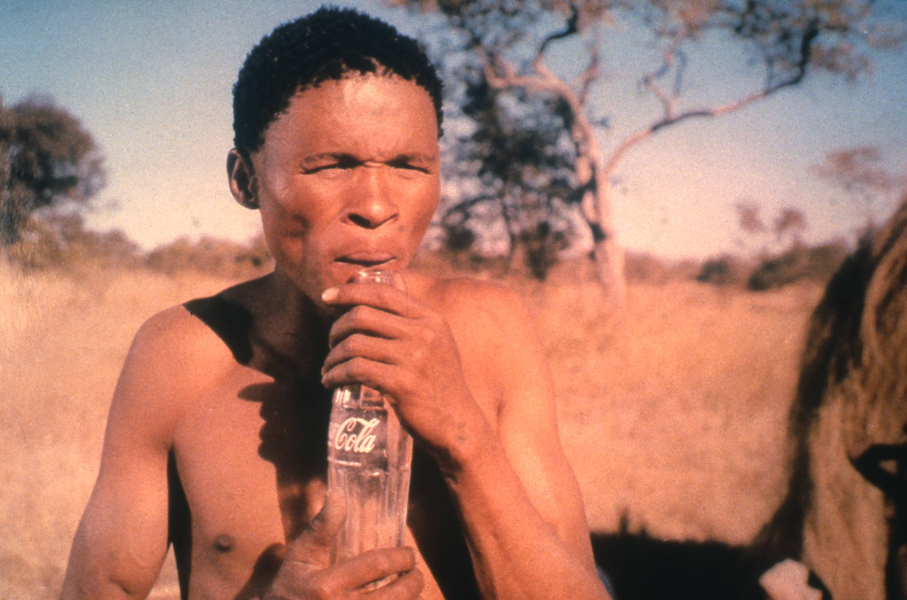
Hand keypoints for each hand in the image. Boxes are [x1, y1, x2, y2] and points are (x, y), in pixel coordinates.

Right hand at [265, 488, 423, 598]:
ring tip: (414, 594)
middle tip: (417, 574)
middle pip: (395, 595)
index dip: (400, 557)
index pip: (377, 566)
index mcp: (327, 587)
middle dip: (413, 582)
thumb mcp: (301, 557)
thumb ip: (322, 527)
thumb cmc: (289, 590)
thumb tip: (338, 494)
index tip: (409, 554)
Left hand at [320, 278, 492, 468]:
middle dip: (337, 327)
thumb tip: (370, 297)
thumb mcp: (436, 343)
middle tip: (331, 342)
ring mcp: (414, 358)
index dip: (349, 291)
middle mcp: (424, 334)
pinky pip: (356, 371)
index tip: (326, 297)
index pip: (382, 293)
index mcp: (431, 318)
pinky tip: (330, 382)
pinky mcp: (402, 384)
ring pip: (354, 344)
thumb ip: (412, 321)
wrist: (457, 423)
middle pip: (362, 316)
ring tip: (328, 367)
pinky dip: (336, 375)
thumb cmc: (438, 382)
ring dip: (333, 356)